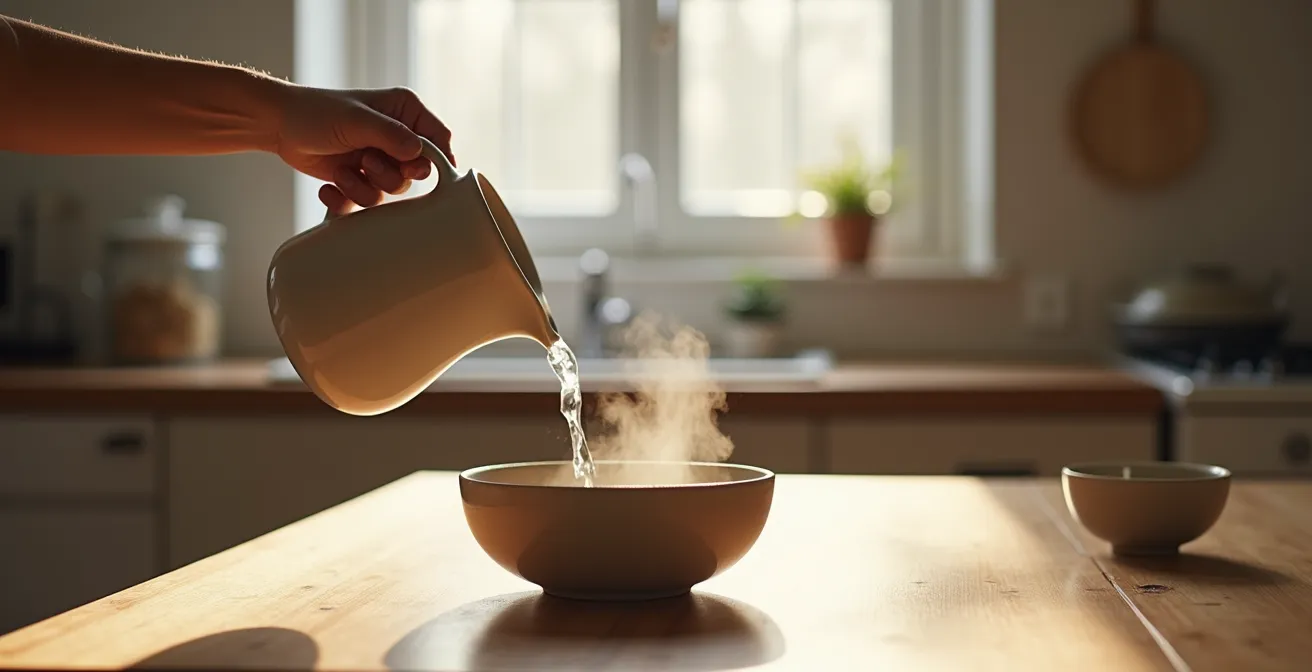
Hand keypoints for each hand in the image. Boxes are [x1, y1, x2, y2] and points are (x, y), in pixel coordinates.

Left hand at [273, 85, 454, 215]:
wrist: (279, 126)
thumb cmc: (316, 112)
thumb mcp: (355, 120)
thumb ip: (390, 136)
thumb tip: (419, 155)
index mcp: (404, 113)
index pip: (438, 138)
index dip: (434, 159)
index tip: (416, 171)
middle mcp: (397, 137)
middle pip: (416, 172)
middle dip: (387, 174)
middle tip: (366, 162)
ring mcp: (379, 159)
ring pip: (391, 191)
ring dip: (363, 186)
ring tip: (342, 170)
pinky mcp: (361, 178)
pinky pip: (367, 202)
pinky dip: (346, 198)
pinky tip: (330, 186)